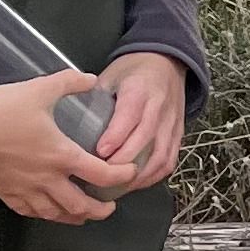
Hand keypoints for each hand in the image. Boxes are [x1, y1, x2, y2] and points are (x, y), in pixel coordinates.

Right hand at [0, 70, 141, 222]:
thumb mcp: (39, 89)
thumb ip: (68, 82)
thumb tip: (91, 78)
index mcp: (60, 155)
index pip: (101, 175)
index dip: (121, 176)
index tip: (129, 172)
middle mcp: (46, 179)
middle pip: (81, 206)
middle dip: (100, 210)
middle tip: (110, 206)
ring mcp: (25, 190)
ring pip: (56, 214)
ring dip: (75, 216)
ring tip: (84, 213)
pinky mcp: (6, 194)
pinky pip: (31, 212)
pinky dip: (46, 214)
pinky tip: (49, 210)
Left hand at [96, 49, 189, 188]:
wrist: (167, 63)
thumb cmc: (134, 70)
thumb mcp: (110, 75)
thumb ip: (94, 99)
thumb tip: (71, 124)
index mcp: (139, 90)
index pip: (130, 115)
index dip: (116, 136)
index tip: (99, 153)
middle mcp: (159, 108)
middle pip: (145, 140)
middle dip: (123, 162)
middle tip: (102, 177)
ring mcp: (171, 123)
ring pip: (160, 156)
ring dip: (140, 175)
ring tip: (118, 186)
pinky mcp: (178, 134)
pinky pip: (169, 161)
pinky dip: (153, 176)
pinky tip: (136, 183)